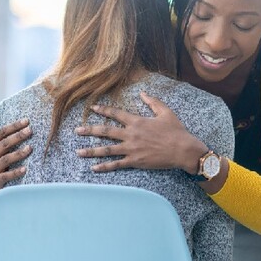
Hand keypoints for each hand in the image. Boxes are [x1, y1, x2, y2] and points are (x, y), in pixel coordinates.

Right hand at [0, 111, 31, 195]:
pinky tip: (25, 168)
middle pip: (3, 144)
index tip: (26, 121)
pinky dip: (16, 172)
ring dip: (18, 153)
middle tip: (30, 130)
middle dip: (17, 137)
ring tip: (30, 148)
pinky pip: (6, 176)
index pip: (0, 133)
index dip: (13, 126)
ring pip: (5, 159)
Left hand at [76, 92, 206, 172]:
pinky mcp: (135, 161)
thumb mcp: (165, 112)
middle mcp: (131, 134)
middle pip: (105, 131)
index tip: (93, 108)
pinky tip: (94, 168)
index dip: (103, 110)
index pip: (116, 114)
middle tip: (77, 130)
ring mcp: (131, 149)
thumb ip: (152, 102)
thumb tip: (142, 93)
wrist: (182, 150)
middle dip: (89, 130)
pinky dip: (104, 167)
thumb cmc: (176, 131)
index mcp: (137, 121)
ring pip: (107, 149)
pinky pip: (116, 164)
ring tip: (78, 152)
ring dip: (91, 151)